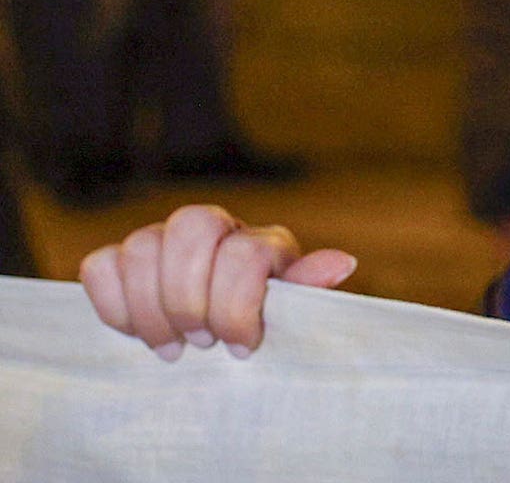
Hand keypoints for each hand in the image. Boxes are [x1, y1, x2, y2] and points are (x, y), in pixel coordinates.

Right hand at [80, 204, 356, 358]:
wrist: (222, 338)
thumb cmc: (262, 326)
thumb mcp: (291, 314)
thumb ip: (307, 289)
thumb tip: (343, 263)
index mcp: (260, 242)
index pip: (245, 250)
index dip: (238, 305)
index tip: (241, 347)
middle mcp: (213, 228)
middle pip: (190, 227)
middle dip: (190, 298)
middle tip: (200, 343)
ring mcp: (163, 241)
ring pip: (141, 245)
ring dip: (151, 310)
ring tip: (170, 349)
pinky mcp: (120, 262)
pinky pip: (99, 265)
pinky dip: (112, 303)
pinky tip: (135, 332)